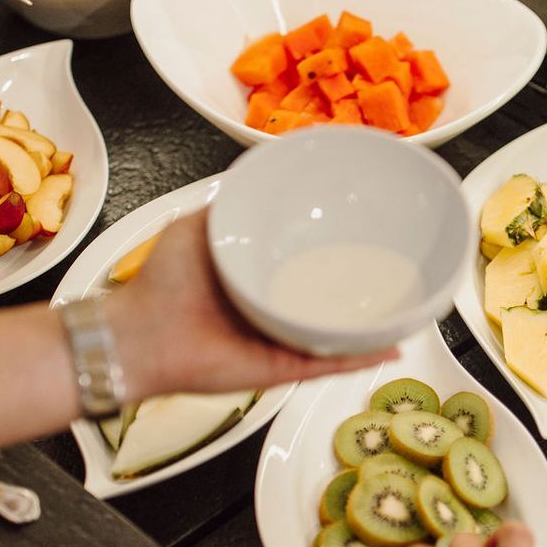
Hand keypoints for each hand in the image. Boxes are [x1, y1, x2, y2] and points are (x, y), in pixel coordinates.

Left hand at [102, 210, 396, 398]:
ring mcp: (279, 342)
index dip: (333, 250)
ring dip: (372, 325)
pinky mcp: (281, 367)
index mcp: (253, 281)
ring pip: (338, 335)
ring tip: (406, 307)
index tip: (361, 230)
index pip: (304, 265)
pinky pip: (329, 363)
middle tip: (393, 266)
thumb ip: (225, 208)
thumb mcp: (196, 228)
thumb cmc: (160, 285)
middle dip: (360, 289)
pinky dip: (361, 358)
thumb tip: (256, 179)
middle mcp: (270, 311)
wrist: (140, 336)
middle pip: (327, 301)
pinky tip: (391, 347)